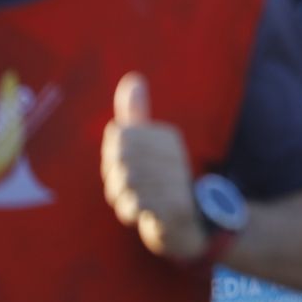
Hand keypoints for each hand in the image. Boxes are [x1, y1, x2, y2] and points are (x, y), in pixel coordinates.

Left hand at [101, 73, 206, 261]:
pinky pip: (136, 204)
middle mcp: (176, 154)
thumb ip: (136, 114)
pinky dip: (131, 211)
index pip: (119, 134)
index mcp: (167, 137)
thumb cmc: (160, 181)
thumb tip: (134, 78)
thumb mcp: (148, 146)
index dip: (111, 155)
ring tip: (133, 201)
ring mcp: (178, 181)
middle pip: (119, 159)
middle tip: (125, 188)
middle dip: (114, 178)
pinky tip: (141, 212)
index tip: (122, 168)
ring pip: (125, 183)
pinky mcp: (176, 206)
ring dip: (121, 197)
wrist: (189, 223)